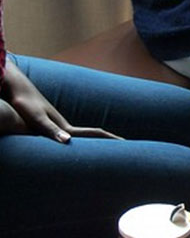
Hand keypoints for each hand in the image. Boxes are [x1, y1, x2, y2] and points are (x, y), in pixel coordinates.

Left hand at [2, 62, 119, 140]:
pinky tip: (77, 146)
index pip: (94, 133)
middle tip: (125, 148)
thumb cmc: (23, 103)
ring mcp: (58, 126)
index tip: (127, 143)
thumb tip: (68, 140)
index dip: (110, 138)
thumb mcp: (36, 119)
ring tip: (107, 150)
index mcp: (65, 128)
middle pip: (92, 135)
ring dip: (96, 142)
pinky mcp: (49, 126)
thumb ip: (51, 129)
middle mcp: (65, 127)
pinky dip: (80, 142)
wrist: (16, 87)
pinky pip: (70, 137)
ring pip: (82, 137)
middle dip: (108, 141)